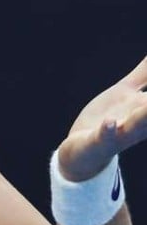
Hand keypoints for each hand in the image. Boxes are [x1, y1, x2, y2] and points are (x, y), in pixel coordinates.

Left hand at [58, 56, 146, 180]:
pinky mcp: (99, 140)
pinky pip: (105, 137)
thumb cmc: (110, 119)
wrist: (83, 150)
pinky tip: (110, 122)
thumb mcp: (126, 92)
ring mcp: (120, 133)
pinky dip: (108, 130)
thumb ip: (144, 74)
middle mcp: (140, 122)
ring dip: (146, 114)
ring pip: (138, 124)